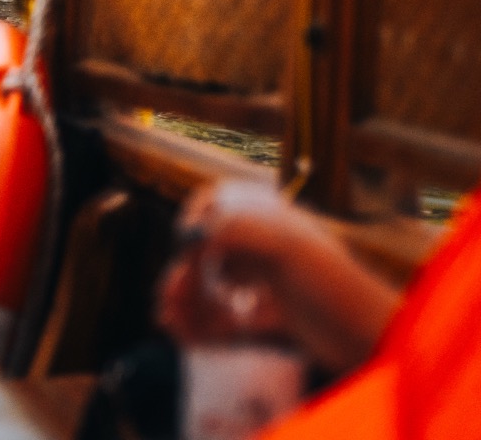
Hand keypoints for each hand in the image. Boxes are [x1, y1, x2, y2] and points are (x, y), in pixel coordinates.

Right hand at [157, 180, 400, 373]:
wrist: (374, 340)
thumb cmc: (336, 288)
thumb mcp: (284, 249)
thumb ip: (233, 231)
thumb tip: (189, 232)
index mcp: (273, 221)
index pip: (222, 202)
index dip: (194, 218)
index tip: (182, 245)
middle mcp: (269, 248)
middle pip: (211, 252)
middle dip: (184, 274)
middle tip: (167, 301)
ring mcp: (273, 283)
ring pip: (217, 287)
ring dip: (189, 302)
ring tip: (172, 322)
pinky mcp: (278, 319)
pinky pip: (232, 317)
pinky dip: (207, 325)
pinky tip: (191, 335)